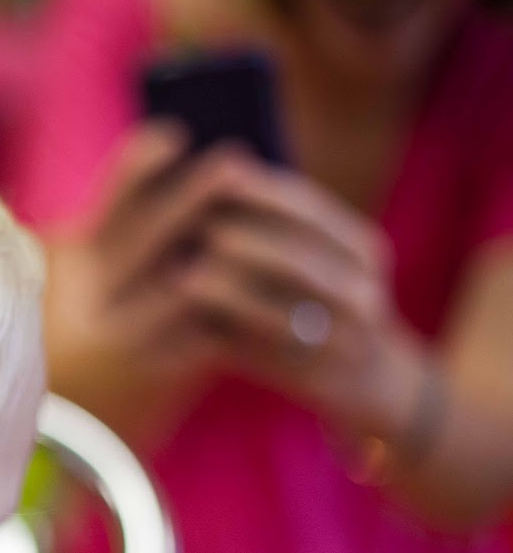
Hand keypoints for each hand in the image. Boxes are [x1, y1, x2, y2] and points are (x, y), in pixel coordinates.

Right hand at [44, 124, 257, 442]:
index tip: (173, 136)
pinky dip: (247, 313)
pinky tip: (278, 299)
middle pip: (150, 232)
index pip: (96, 209)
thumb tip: (186, 185)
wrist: (67, 439)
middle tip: (235, 161)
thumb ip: (112, 243)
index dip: (135, 170)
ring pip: (190, 282)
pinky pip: (212, 334)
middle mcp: (88, 300)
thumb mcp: (75, 289)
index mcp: (66, 271)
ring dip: (237, 252)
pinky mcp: (153, 376)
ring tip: (273, 231)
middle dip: (194, 192)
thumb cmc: (76, 347)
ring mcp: (120, 338)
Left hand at [174, 151, 416, 438]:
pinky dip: (235, 340)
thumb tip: (213, 176)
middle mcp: (363, 288)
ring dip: (234, 292)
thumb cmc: (319, 307)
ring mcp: (351, 336)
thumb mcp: (315, 261)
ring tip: (183, 277)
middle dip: (247, 238)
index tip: (214, 172)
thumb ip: (273, 228)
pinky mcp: (327, 377)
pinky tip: (195, 329)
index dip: (261, 191)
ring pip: (290, 309)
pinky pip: (276, 357)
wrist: (369, 380)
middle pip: (301, 256)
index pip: (310, 209)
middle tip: (195, 225)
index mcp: (360, 248)